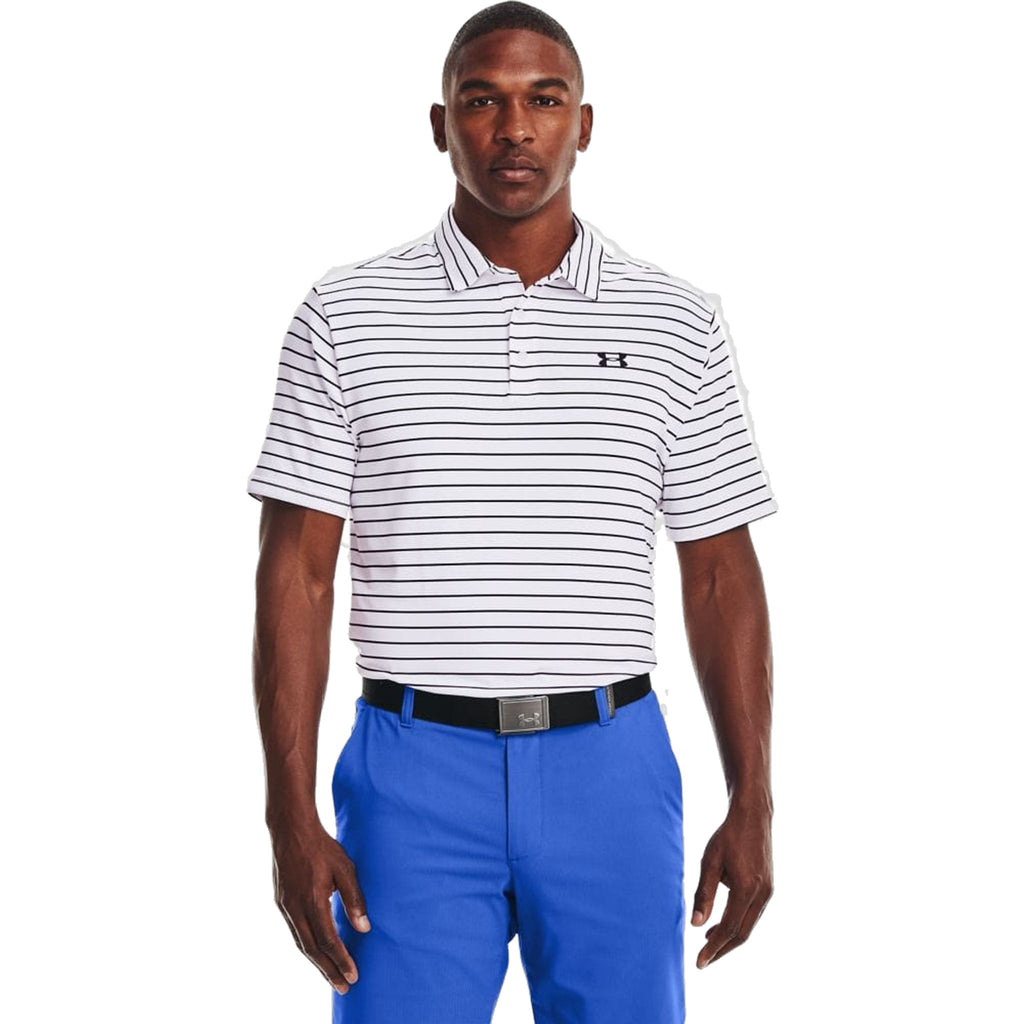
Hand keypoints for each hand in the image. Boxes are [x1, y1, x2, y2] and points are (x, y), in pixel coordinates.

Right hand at [269, 819, 370, 994]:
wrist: (291, 829)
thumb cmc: (322, 846)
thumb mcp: (345, 868)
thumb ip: (354, 899)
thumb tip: (364, 928)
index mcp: (313, 901)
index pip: (328, 941)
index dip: (341, 960)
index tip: (354, 976)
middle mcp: (295, 909)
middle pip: (312, 949)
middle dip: (329, 970)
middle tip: (344, 987)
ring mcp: (285, 906)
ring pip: (301, 943)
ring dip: (316, 963)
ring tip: (332, 976)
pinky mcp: (282, 902)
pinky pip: (295, 931)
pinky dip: (306, 946)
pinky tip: (316, 951)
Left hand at [690, 799, 772, 968]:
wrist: (753, 816)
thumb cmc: (727, 836)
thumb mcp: (710, 862)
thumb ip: (704, 894)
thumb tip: (696, 924)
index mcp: (747, 889)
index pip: (729, 928)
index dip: (713, 947)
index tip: (699, 962)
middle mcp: (762, 895)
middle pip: (742, 934)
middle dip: (722, 949)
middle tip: (703, 961)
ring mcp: (768, 892)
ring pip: (748, 925)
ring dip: (729, 937)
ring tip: (708, 942)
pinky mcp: (768, 887)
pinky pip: (752, 914)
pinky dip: (737, 923)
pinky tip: (722, 922)